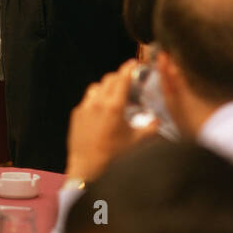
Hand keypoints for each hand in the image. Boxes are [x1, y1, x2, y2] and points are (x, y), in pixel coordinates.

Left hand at [66, 60, 156, 181]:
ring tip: (115, 97)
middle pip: (108, 80)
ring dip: (106, 88)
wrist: (87, 169)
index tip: (134, 63)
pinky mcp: (76, 115)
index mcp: (113, 106)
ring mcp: (84, 108)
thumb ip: (150, 128)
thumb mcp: (137, 142)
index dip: (129, 69)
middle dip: (119, 78)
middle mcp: (97, 102)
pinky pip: (87, 100)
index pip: (122, 79)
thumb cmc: (114, 156)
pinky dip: (96, 99)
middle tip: (128, 82)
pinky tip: (102, 112)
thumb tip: (156, 120)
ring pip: (96, 88)